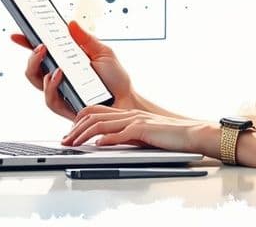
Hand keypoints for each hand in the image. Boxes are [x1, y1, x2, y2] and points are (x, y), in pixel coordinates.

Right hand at [10, 21, 137, 121]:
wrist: (128, 101)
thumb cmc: (116, 79)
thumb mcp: (104, 53)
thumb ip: (86, 39)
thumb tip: (70, 23)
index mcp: (66, 62)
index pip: (41, 52)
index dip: (26, 43)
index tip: (16, 34)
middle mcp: (59, 78)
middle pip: (32, 68)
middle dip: (30, 56)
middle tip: (40, 45)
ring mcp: (61, 93)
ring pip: (36, 82)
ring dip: (37, 67)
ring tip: (47, 56)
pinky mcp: (66, 107)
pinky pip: (50, 99)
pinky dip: (51, 85)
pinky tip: (58, 75)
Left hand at [61, 105, 219, 155]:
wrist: (190, 134)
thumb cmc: (169, 137)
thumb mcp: (141, 135)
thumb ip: (124, 136)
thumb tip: (103, 143)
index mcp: (128, 113)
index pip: (96, 111)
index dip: (79, 121)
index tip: (70, 133)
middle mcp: (129, 114)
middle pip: (93, 116)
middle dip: (75, 129)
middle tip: (65, 141)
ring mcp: (135, 120)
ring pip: (102, 124)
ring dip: (84, 135)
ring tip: (73, 144)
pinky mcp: (143, 130)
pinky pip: (120, 133)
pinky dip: (106, 139)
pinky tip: (97, 145)